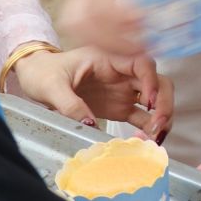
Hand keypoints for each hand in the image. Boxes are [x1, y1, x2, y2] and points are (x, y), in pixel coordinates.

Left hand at [14, 47, 172, 139]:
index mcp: (109, 59)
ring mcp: (122, 91)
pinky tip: (146, 142)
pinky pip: (141, 117)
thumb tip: (89, 124)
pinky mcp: (119, 108)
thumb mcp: (52, 86)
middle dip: (164, 103)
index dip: (151, 80)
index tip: (148, 100)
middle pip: (158, 82)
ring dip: (161, 117)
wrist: (36, 77)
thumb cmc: (44, 72)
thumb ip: (69, 103)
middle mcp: (121, 74)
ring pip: (155, 101)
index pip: (142, 64)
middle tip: (158, 124)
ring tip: (154, 137)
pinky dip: (148, 129)